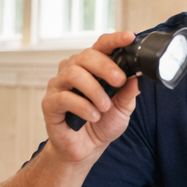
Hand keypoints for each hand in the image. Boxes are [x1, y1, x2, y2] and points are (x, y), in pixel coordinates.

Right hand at [41, 32, 138, 163]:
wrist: (86, 149)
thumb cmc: (102, 124)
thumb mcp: (123, 108)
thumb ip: (129, 92)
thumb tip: (136, 76)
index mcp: (92, 67)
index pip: (102, 46)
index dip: (115, 40)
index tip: (130, 37)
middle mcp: (73, 70)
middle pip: (86, 55)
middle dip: (105, 67)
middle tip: (118, 81)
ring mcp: (59, 85)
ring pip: (74, 74)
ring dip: (94, 90)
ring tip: (104, 106)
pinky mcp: (50, 103)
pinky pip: (64, 97)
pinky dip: (82, 106)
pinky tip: (93, 115)